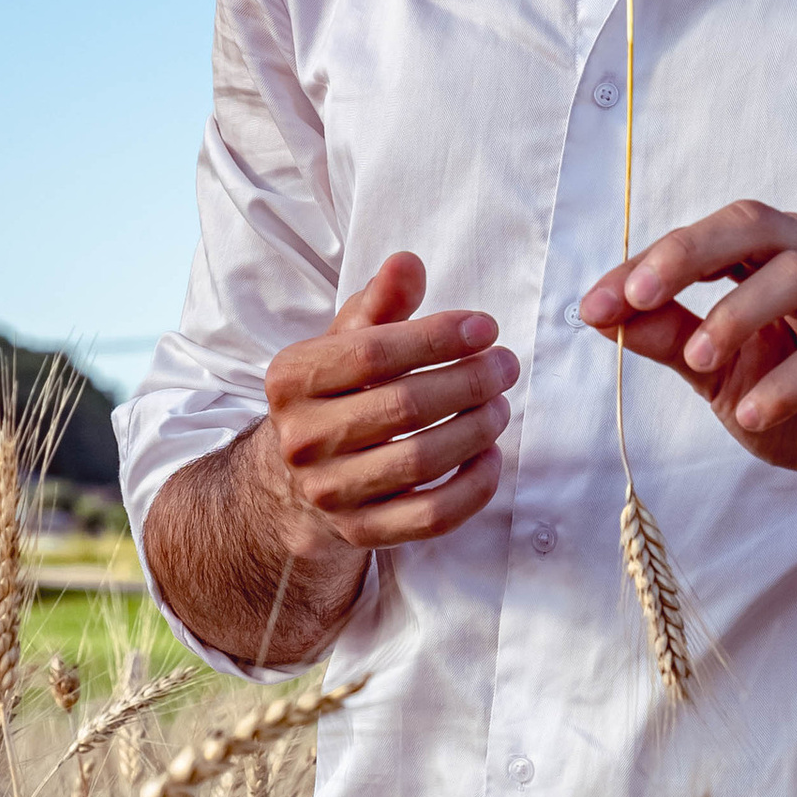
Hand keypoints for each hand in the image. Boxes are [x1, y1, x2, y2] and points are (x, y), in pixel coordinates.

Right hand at [257, 252, 514, 552]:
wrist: (293, 484)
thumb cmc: (335, 396)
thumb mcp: (344, 344)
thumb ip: (379, 304)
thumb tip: (408, 263)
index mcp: (291, 380)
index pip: (373, 354)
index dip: (437, 338)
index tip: (486, 328)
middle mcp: (302, 440)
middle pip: (404, 407)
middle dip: (469, 381)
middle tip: (505, 366)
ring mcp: (330, 493)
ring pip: (422, 462)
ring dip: (477, 429)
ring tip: (499, 405)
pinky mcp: (362, 534)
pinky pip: (432, 516)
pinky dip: (474, 488)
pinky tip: (491, 456)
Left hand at [579, 200, 796, 507]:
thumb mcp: (718, 375)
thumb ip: (669, 338)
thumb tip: (599, 313)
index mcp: (778, 257)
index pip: (711, 236)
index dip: (650, 262)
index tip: (594, 304)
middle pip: (758, 225)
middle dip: (690, 254)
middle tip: (638, 297)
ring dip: (736, 315)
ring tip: (697, 362)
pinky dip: (787, 381)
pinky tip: (753, 412)